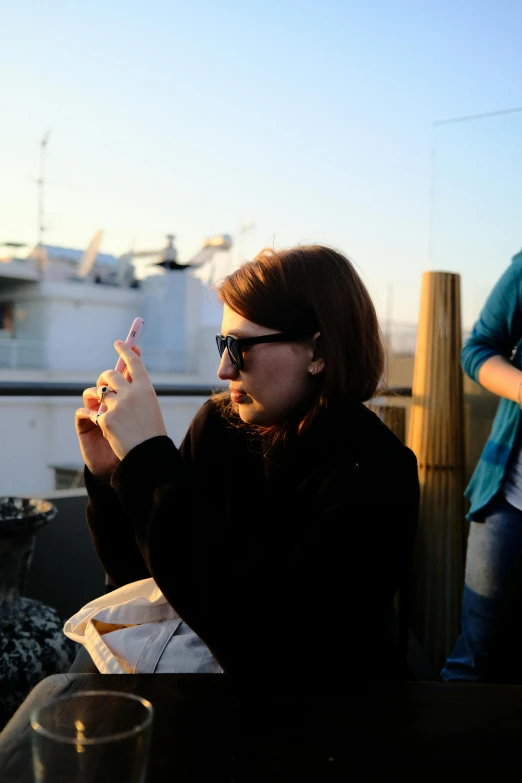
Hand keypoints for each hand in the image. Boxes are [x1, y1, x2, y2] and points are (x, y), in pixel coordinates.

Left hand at [75, 345, 146, 477]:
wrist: (148, 455)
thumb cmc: (151, 433)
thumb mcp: (149, 407)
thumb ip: (138, 391)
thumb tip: (127, 374)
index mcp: (146, 389)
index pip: (134, 363)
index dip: (126, 351)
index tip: (119, 343)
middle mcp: (132, 393)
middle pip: (110, 374)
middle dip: (104, 377)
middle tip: (103, 382)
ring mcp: (118, 405)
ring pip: (99, 392)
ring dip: (97, 398)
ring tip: (100, 407)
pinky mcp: (105, 419)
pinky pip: (92, 412)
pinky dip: (92, 416)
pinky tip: (95, 423)